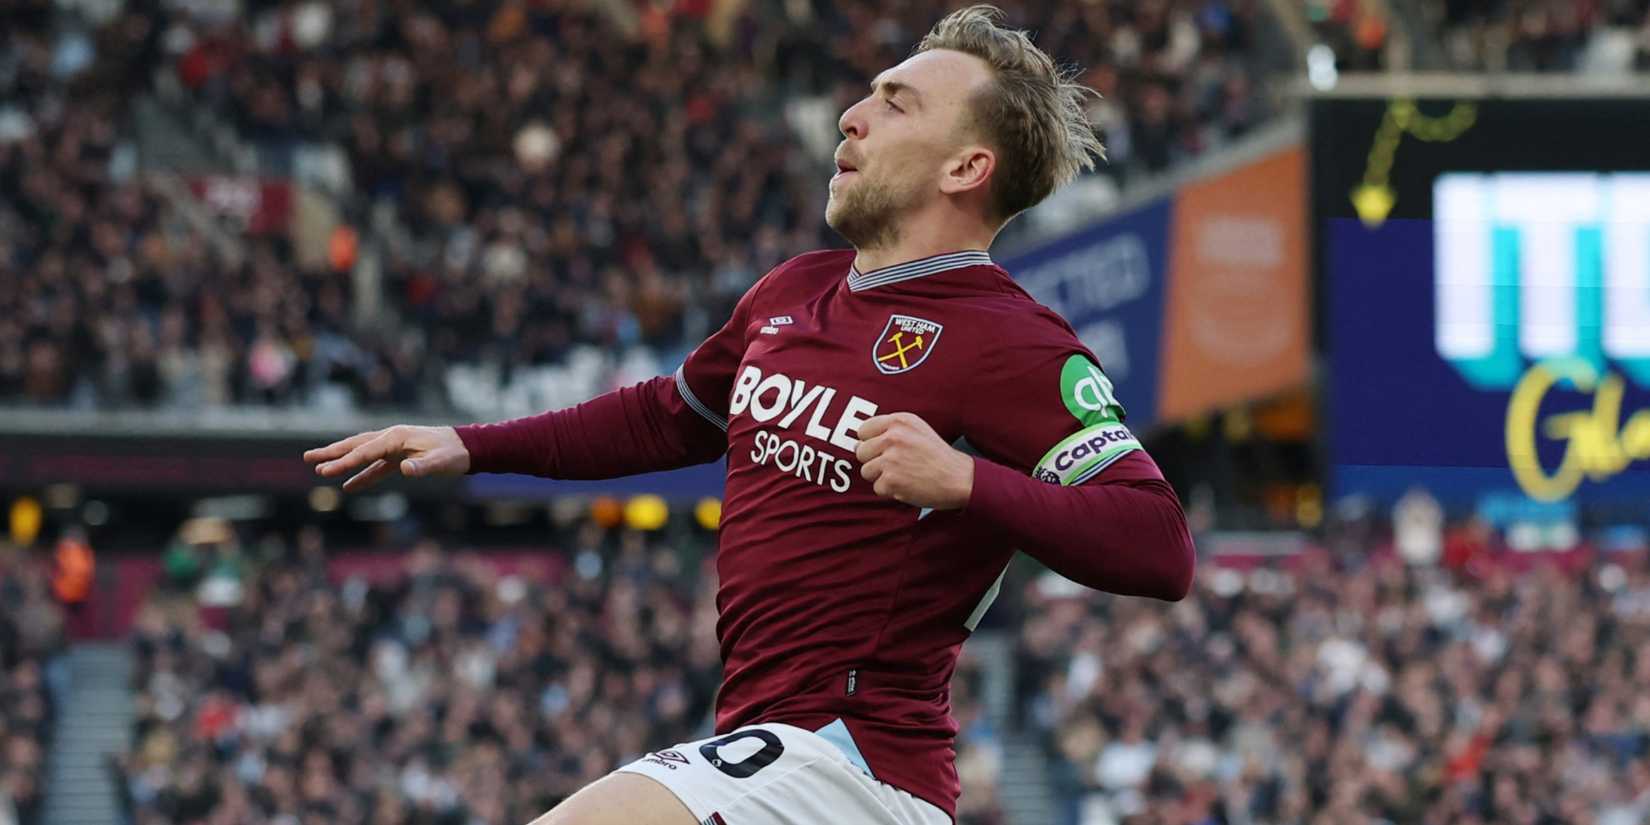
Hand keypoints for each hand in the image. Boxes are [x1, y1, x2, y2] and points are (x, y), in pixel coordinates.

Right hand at [304, 425, 469, 492]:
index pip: (365, 451)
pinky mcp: (399, 457)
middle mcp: (391, 438)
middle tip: (308, 459)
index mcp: (396, 437)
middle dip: (332, 453)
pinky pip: (376, 466)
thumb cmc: (453, 453)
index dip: (344, 462)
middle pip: (356, 445)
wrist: (467, 447)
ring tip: (318, 467)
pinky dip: (362, 475)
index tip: (325, 472)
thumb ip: (422, 467)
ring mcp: (394, 447)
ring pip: (362, 453)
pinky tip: (350, 486)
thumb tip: (405, 470)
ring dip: (342, 460)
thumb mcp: (440, 462)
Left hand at [854, 413, 973, 509]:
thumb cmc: (938, 456)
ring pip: (866, 471)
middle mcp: (893, 437)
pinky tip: (907, 485)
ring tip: (902, 475)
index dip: (870, 442)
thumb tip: (860, 439)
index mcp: (899, 421)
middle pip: (861, 452)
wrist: (958, 478)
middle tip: (895, 465)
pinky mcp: (891, 480)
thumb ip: (891, 429)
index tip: (881, 450)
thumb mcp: (917, 429)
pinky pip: (877, 488)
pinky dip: (890, 491)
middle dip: (874, 461)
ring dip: (881, 477)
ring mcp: (891, 459)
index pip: (863, 430)